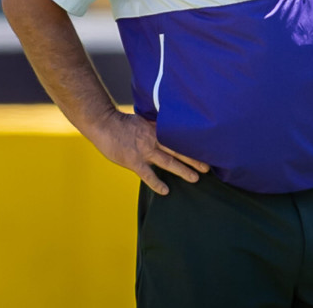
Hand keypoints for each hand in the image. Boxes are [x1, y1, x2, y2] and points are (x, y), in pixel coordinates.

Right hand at [88, 110, 208, 195]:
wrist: (104, 124)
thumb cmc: (123, 123)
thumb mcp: (144, 121)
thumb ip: (157, 128)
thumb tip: (170, 131)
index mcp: (158, 130)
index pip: (179, 138)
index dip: (193, 145)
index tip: (207, 150)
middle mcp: (154, 140)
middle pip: (178, 150)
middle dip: (194, 159)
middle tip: (208, 168)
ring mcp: (144, 151)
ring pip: (168, 162)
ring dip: (183, 170)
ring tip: (195, 179)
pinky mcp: (133, 161)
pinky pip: (148, 175)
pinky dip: (157, 183)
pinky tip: (166, 191)